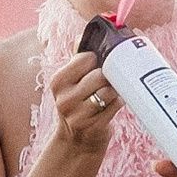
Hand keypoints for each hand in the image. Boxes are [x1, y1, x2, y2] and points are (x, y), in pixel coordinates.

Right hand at [45, 47, 121, 164]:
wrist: (76, 142)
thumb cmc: (78, 105)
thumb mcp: (71, 83)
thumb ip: (77, 58)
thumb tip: (82, 34)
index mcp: (58, 81)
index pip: (86, 57)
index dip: (99, 58)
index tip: (102, 62)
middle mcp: (64, 98)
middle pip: (99, 74)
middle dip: (109, 76)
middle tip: (109, 79)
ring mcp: (77, 114)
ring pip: (108, 90)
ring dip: (114, 90)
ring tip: (111, 93)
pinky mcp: (92, 126)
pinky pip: (114, 106)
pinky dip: (118, 102)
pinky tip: (113, 104)